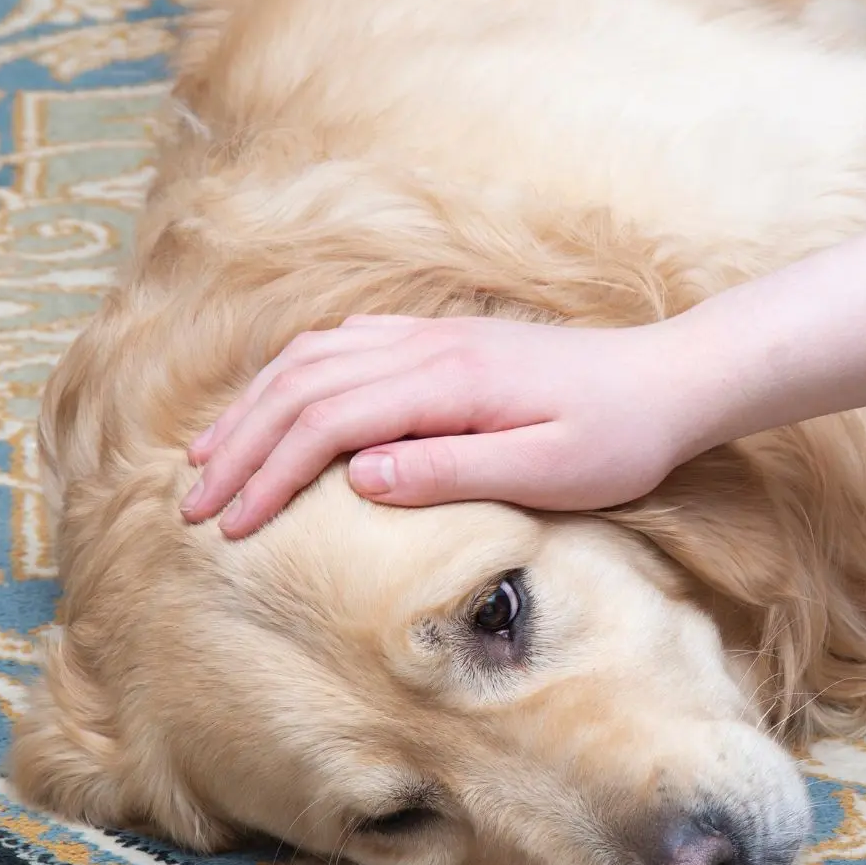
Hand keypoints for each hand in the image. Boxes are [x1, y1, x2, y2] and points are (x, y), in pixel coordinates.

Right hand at [181, 314, 718, 536]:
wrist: (673, 380)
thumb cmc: (621, 437)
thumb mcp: (549, 471)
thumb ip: (452, 471)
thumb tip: (358, 478)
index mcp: (447, 381)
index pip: (327, 422)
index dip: (268, 474)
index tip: (230, 528)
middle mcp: (429, 346)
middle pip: (302, 385)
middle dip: (240, 446)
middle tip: (193, 506)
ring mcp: (434, 336)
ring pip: (314, 358)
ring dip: (254, 407)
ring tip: (211, 458)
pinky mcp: (446, 341)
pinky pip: (346, 345)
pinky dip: (294, 376)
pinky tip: (277, 404)